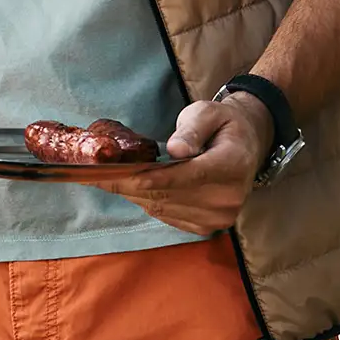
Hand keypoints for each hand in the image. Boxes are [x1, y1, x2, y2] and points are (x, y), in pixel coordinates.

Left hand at [113, 90, 275, 235]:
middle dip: (127, 184)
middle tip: (92, 175)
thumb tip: (176, 149)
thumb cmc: (222, 125)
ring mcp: (219, 216)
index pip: (185, 176)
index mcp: (232, 165)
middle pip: (167, 194)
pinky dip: (146, 202)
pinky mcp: (207, 227)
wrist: (246, 147)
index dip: (149, 177)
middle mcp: (228, 197)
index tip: (116, 174)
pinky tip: (131, 188)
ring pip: (162, 207)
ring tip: (104, 180)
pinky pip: (167, 216)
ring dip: (132, 194)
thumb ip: (192, 129)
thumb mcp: (208, 113)